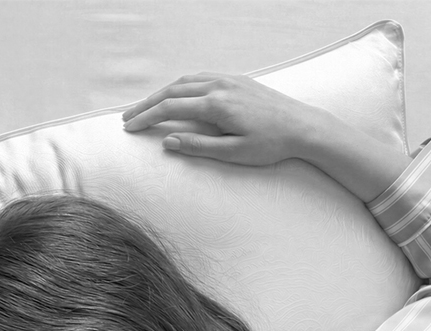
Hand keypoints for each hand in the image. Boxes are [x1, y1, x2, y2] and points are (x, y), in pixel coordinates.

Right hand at [122, 73, 323, 166]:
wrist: (302, 126)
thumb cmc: (271, 144)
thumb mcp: (233, 153)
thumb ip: (198, 146)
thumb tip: (167, 141)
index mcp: (216, 105)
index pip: (170, 108)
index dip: (146, 118)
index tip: (129, 128)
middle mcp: (219, 86)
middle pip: (172, 91)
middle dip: (147, 104)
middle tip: (128, 117)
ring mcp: (228, 80)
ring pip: (185, 81)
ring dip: (162, 93)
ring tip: (146, 107)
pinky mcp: (236, 80)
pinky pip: (200, 78)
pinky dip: (181, 86)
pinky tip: (176, 94)